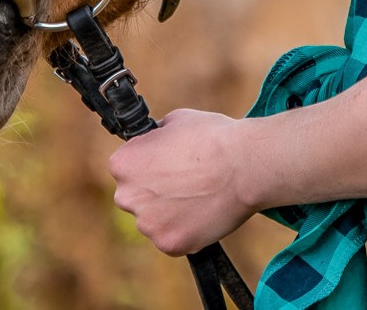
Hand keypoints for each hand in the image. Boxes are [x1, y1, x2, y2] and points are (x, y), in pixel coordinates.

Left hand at [107, 108, 254, 255]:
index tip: (166, 164)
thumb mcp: (174, 121)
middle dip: (153, 192)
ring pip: (154, 221)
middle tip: (184, 183)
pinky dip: (186, 230)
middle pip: (135, 197)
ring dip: (169, 213)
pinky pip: (173, 239)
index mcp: (123, 164)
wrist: (244, 165)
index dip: (148, 164)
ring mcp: (148, 224)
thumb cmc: (212, 137)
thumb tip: (155, 143)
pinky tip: (203, 213)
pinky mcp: (170, 244)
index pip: (125, 167)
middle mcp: (127, 196)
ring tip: (198, 197)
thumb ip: (155, 138)